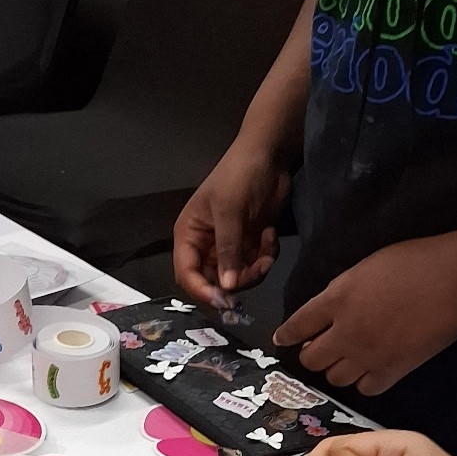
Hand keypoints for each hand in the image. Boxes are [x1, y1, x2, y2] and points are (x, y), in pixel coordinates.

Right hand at [174, 137, 291, 307]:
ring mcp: (228, 245)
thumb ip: (227, 251)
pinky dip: (265, 256)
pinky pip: (255, 265)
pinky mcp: (249, 243)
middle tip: (256, 270)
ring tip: (267, 248)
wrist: (268, 155)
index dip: (202, 290)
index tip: (224, 300)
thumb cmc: (239, 175)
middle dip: (237, 281)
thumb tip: (227, 287)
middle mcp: (205, 245)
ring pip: (238, 277)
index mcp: (189, 235)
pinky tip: (270, 234)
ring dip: (255, 270)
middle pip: (213, 281)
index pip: (187, 274)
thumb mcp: (229, 212)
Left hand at [274, 236, 456, 393]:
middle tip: (322, 346)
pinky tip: (371, 369)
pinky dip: (363, 381)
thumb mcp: (366, 266)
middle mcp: (346, 332)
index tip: (283, 339)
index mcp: (337, 299)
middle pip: (311, 359)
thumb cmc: (415, 262)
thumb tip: (327, 309)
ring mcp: (368, 355)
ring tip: (348, 357)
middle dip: (312, 353)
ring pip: (335, 378)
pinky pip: (365, 389)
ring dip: (336, 369)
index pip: (299, 324)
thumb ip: (341, 291)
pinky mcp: (393, 371)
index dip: (288, 334)